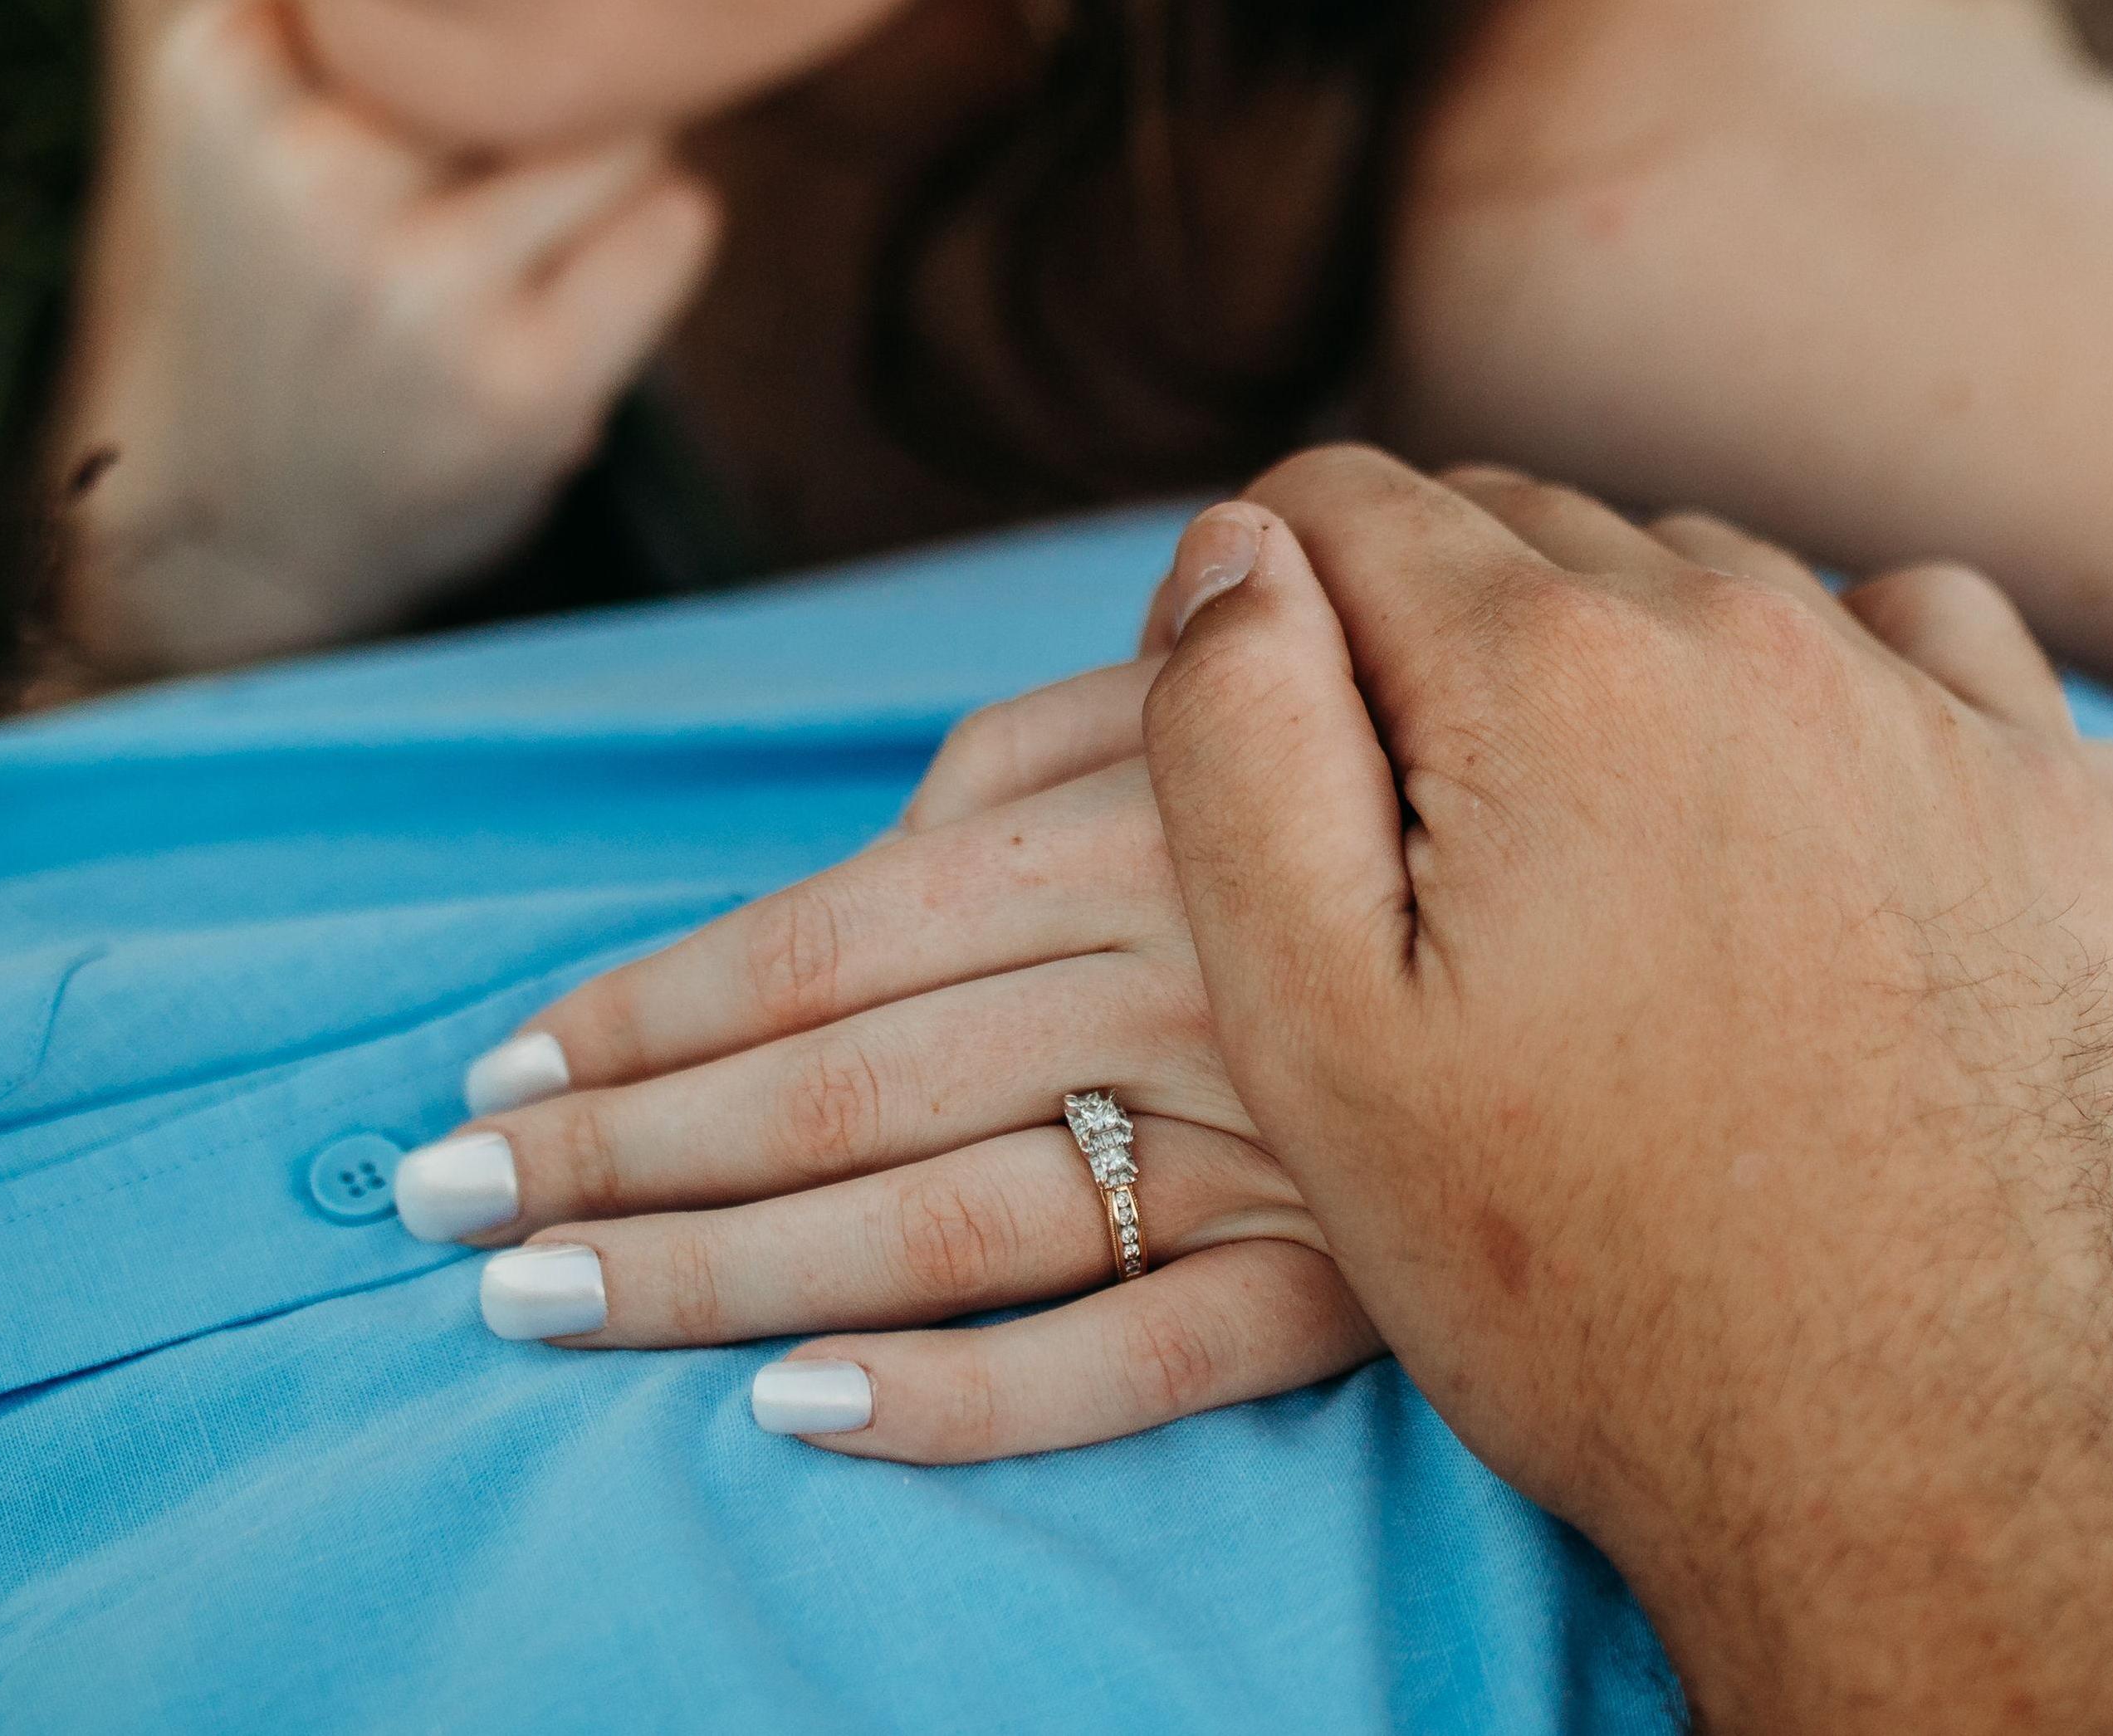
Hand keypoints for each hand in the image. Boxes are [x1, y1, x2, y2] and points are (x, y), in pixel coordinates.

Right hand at [55, 0, 718, 675]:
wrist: (245, 513)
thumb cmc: (298, 281)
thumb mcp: (271, 113)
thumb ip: (405, 19)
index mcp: (220, 69)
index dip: (454, 43)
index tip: (392, 129)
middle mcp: (307, 171)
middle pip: (543, 48)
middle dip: (544, 105)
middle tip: (474, 201)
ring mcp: (416, 283)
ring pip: (625, 132)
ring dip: (607, 178)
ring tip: (519, 254)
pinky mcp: (524, 379)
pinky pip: (678, 222)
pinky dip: (652, 248)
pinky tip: (567, 310)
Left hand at [391, 657, 1377, 1457]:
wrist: (1676, 876)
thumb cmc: (1393, 748)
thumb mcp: (1218, 692)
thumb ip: (1034, 757)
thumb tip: (867, 853)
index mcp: (1133, 818)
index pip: (830, 935)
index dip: (645, 1006)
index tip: (489, 1062)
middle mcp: (1176, 973)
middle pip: (845, 1088)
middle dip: (618, 1151)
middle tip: (436, 1210)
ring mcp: (1260, 1137)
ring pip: (946, 1225)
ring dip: (722, 1274)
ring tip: (541, 1304)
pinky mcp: (1347, 1272)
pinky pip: (1144, 1360)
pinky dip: (970, 1398)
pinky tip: (809, 1418)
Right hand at [1142, 450, 2112, 1735]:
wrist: (1939, 1456)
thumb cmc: (1590, 1272)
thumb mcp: (1316, 1032)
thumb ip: (1239, 739)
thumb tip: (1237, 544)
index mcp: (1543, 669)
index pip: (1338, 504)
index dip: (1259, 598)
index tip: (1266, 730)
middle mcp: (1739, 626)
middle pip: (1514, 524)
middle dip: (1426, 628)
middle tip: (1413, 836)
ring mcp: (1911, 695)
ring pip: (1692, 568)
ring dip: (1611, 651)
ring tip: (1589, 849)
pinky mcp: (2037, 782)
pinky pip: (1905, 620)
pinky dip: (1821, 663)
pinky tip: (1788, 795)